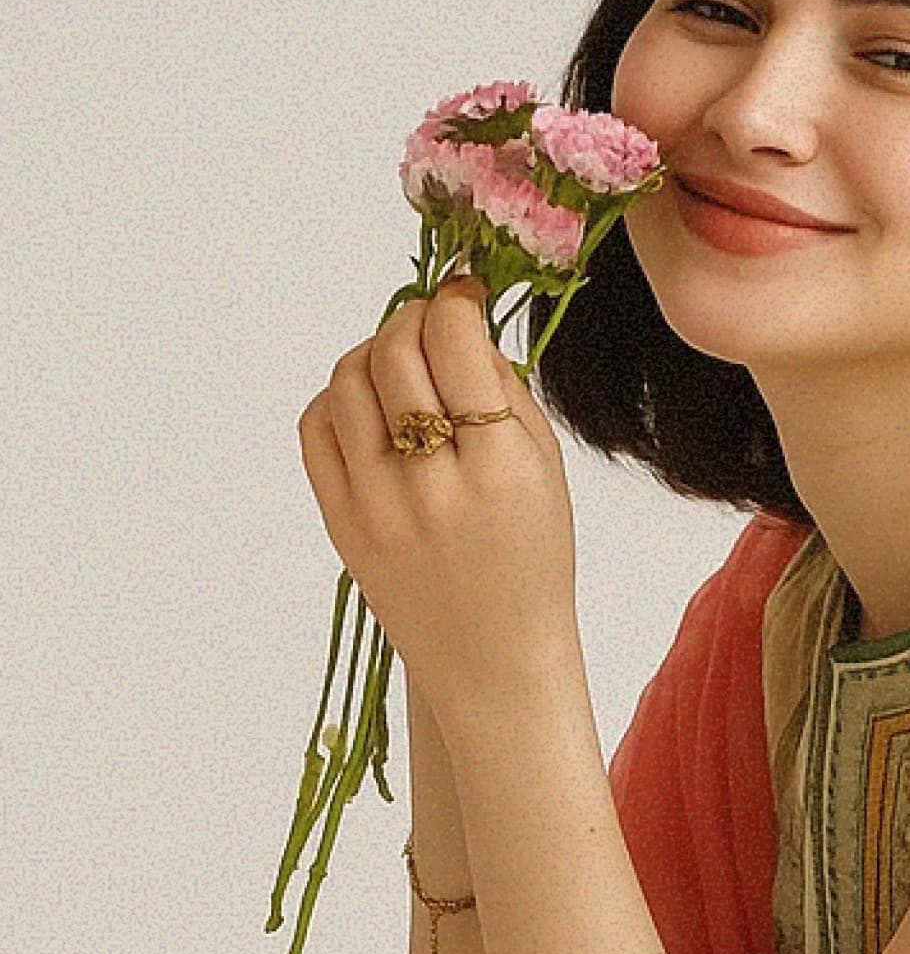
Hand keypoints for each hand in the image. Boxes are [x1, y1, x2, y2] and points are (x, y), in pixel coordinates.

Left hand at [297, 274, 583, 721]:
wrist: (494, 659)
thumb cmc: (532, 562)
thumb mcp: (548, 472)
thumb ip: (505, 394)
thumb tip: (459, 324)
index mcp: (503, 468)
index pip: (456, 344)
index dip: (456, 302)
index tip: (464, 295)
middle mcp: (434, 484)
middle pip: (397, 353)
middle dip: (414, 319)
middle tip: (432, 322)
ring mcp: (378, 506)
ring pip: (349, 381)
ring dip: (374, 351)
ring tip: (400, 361)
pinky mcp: (340, 523)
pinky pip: (317, 428)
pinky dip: (339, 398)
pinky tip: (370, 404)